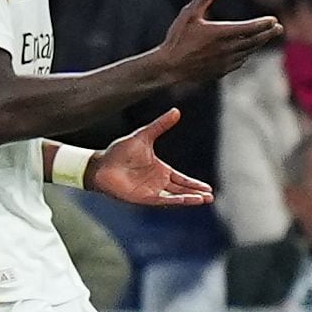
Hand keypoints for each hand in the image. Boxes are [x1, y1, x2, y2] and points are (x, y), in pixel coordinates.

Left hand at [90, 108, 216, 206]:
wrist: (101, 164)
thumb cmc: (119, 151)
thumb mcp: (144, 136)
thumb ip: (160, 125)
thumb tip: (176, 111)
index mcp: (160, 170)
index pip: (181, 179)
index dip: (194, 183)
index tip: (208, 187)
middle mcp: (157, 183)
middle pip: (182, 190)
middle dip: (197, 193)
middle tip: (210, 197)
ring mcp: (151, 191)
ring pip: (176, 197)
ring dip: (190, 199)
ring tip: (205, 199)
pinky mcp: (144, 198)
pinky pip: (164, 201)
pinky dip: (177, 201)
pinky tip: (188, 200)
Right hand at [153, 0, 283, 87]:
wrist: (169, 67)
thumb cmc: (177, 38)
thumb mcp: (188, 13)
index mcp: (221, 33)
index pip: (250, 28)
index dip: (263, 24)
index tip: (274, 19)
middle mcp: (227, 48)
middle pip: (254, 40)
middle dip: (268, 33)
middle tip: (279, 28)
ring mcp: (226, 61)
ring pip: (248, 52)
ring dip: (259, 44)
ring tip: (267, 37)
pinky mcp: (222, 71)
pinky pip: (239, 61)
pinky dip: (246, 54)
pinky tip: (247, 50)